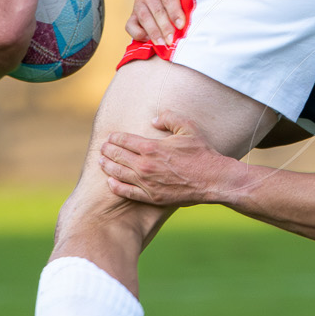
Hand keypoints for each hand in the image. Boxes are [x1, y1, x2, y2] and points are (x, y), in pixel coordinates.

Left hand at [100, 114, 222, 206]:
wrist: (213, 179)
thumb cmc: (201, 152)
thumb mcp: (188, 127)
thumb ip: (168, 118)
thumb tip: (153, 119)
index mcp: (151, 147)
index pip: (124, 140)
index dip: (115, 138)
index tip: (111, 137)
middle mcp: (145, 165)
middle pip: (117, 156)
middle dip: (107, 150)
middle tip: (103, 148)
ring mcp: (147, 183)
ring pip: (118, 174)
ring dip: (107, 166)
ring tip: (102, 162)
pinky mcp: (151, 197)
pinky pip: (127, 192)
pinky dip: (116, 186)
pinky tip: (110, 182)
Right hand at [123, 0, 194, 45]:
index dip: (174, 10)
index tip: (181, 24)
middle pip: (156, 9)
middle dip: (165, 26)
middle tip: (173, 39)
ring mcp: (139, 3)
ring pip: (144, 17)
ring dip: (153, 32)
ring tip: (163, 43)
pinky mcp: (133, 15)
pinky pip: (130, 25)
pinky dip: (138, 34)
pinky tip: (149, 40)